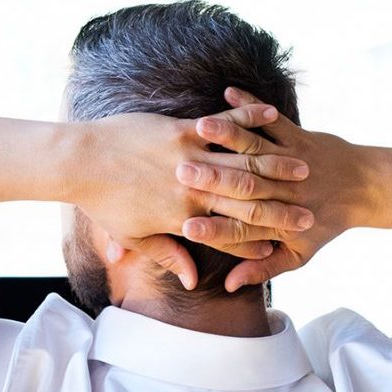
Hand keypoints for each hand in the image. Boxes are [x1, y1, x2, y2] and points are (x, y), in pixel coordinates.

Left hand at [69, 104, 313, 287]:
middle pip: (248, 201)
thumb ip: (167, 254)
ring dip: (277, 164)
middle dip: (282, 208)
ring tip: (303, 168)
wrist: (81, 161)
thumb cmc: (103, 201)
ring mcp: (190, 156)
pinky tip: (272, 114)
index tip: (287, 245)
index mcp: (183, 217)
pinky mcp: (182, 129)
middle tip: (310, 211)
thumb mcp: (133, 235)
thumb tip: (191, 277)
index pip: (232, 234)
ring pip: (243, 162)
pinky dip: (249, 118)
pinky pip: (223, 124)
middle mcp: (193, 189)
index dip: (262, 241)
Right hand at [175, 87, 376, 289]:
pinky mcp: (299, 137)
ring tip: (200, 128)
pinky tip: (229, 93)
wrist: (367, 188)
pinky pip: (272, 120)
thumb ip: (263, 269)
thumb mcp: (298, 254)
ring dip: (227, 136)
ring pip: (255, 149)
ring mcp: (291, 161)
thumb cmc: (326, 223)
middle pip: (243, 187)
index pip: (242, 230)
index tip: (188, 228)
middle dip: (211, 179)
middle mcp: (284, 192)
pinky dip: (251, 106)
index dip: (215, 231)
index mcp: (281, 223)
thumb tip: (230, 286)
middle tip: (180, 174)